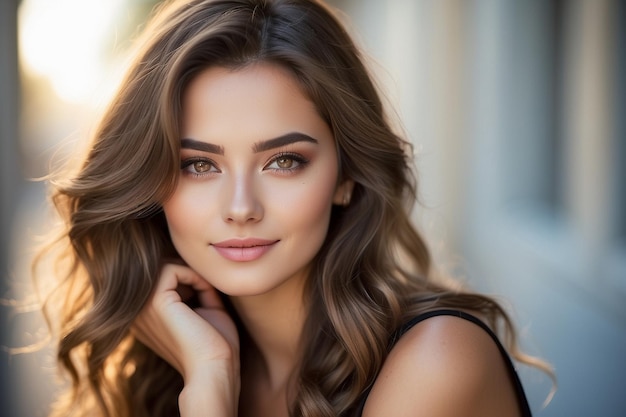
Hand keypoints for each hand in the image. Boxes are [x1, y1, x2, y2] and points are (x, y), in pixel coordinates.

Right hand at [132, 263, 239, 381]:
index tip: (208, 291)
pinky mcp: (154, 302)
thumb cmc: (214, 345)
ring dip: (190, 272)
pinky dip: (193, 274)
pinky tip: (206, 289)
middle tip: (209, 288)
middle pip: (159, 271)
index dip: (186, 278)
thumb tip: (199, 268)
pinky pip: (171, 269)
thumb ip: (198, 289)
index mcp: (145, 318)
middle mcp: (137, 313)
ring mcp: (141, 307)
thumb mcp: (205, 310)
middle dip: (188, 273)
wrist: (214, 368)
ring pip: (163, 267)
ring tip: (207, 290)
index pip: (160, 281)